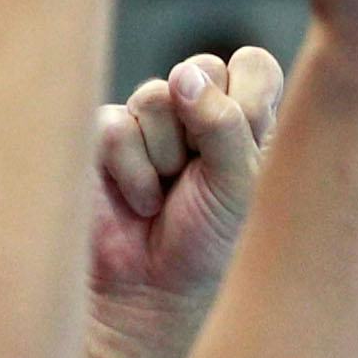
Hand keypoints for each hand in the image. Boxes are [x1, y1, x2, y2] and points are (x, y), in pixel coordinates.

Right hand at [88, 46, 279, 347]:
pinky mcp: (103, 139)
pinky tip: (138, 202)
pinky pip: (115, 125)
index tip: (247, 141)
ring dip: (165, 155)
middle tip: (200, 174)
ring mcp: (147, 123)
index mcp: (244, 118)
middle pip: (201, 67)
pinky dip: (130, 171)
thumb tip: (184, 75)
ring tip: (166, 195)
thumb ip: (224, 123)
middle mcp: (196, 112)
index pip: (254, 64)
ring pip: (155, 95)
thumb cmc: (207, 243)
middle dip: (202, 126)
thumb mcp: (237, 183)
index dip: (249, 95)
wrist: (150, 293)